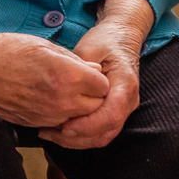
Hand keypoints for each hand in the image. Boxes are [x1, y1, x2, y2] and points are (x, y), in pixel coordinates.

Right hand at [0, 32, 108, 127]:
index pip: (104, 86)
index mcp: (67, 76)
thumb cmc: (7, 50)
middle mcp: (61, 100)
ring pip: (79, 119)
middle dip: (92, 96)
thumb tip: (95, 69)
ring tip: (62, 91)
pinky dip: (59, 116)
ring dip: (77, 108)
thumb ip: (75, 60)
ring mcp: (48, 116)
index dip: (97, 78)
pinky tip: (47, 100)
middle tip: (79, 84)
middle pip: (96, 107)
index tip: (88, 73)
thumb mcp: (45, 45)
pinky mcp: (35, 124)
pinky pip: (59, 124)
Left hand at [39, 0, 153, 148]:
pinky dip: (80, 136)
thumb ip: (80, 69)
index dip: (89, 124)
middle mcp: (129, 101)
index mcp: (125, 84)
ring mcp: (123, 109)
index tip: (66, 126)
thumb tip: (65, 86)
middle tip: (49, 132)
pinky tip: (58, 131)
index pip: (112, 113)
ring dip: (77, 140)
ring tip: (50, 134)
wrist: (121, 38)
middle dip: (78, 137)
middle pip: (107, 131)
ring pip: (103, 136)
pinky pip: (100, 132)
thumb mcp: (90, 48)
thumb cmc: (104, 41)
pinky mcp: (114, 112)